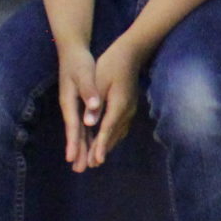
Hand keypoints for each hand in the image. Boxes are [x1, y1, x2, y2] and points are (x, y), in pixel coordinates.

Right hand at [57, 42, 99, 167]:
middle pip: (74, 132)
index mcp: (69, 101)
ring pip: (78, 131)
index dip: (74, 142)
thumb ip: (89, 92)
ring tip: (82, 165)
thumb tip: (93, 109)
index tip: (73, 158)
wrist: (72, 52)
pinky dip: (85, 137)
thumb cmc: (79, 63)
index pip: (73, 125)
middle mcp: (69, 107)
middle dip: (77, 151)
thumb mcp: (84, 75)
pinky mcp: (78, 106)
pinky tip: (89, 147)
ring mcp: (73, 107)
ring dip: (81, 147)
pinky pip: (82, 125)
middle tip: (79, 170)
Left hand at [84, 40, 146, 168]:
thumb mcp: (99, 81)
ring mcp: (130, 110)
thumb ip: (95, 104)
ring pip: (118, 132)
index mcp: (119, 104)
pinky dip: (113, 137)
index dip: (101, 145)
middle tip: (91, 166)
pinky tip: (108, 142)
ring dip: (108, 145)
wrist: (130, 54)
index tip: (96, 160)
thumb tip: (90, 123)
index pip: (108, 129)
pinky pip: (120, 127)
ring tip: (97, 159)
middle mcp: (127, 110)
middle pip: (113, 134)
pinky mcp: (129, 107)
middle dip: (102, 150)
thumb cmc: (110, 65)